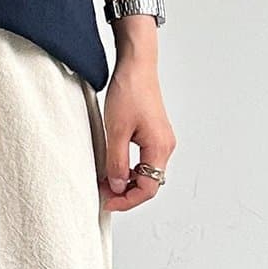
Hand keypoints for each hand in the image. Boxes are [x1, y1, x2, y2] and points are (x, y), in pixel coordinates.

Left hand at [99, 35, 174, 212]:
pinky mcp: (153, 134)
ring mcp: (160, 140)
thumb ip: (116, 161)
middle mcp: (165, 146)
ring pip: (146, 172)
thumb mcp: (116, 130)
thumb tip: (117, 185)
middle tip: (103, 192)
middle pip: (149, 183)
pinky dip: (128, 167)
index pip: (149, 188)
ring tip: (104, 180)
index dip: (127, 200)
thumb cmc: (129, 91)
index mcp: (159, 147)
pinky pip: (143, 160)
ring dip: (126, 180)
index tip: (107, 202)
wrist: (136, 66)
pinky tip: (113, 165)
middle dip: (126, 192)